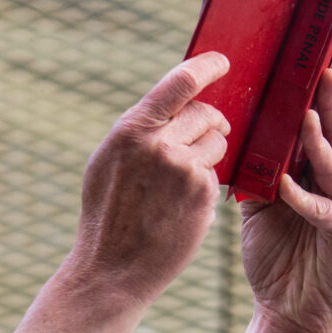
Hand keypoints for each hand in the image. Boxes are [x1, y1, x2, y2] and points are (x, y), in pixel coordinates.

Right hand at [68, 53, 228, 309]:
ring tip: (180, 183)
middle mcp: (161, 144)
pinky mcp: (204, 195)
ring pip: (218, 144)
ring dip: (209, 156)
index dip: (208, 67)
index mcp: (133, 129)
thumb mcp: (110, 161)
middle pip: (205, 114)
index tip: (223, 63)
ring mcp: (185, 170)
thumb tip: (173, 105)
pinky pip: (216, 176)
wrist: (111, 269)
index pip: (182, 82)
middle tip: (208, 135)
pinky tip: (182, 207)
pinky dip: (205, 187)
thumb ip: (141, 131)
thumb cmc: (108, 215)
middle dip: (210, 123)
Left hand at [239, 37, 331, 332]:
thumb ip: (257, 165)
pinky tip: (287, 186)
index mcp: (324, 170)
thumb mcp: (261, 202)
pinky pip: (322, 212)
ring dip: (321, 139)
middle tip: (328, 66)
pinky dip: (303, 198)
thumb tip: (233, 124)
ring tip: (308, 113)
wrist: (287, 314)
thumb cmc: (276, 257)